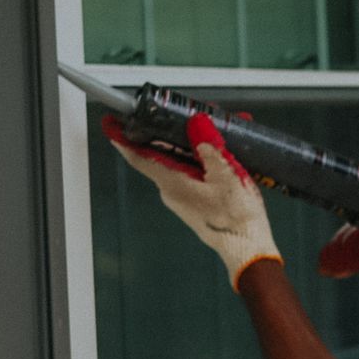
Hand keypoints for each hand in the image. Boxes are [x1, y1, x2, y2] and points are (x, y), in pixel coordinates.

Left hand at [105, 112, 281, 290]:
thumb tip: (197, 123)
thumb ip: (210, 147)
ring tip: (214, 124)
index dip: (123, 137)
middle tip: (180, 109)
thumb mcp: (227, 175)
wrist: (247, 249)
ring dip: (192, 141)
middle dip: (170, 128)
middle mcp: (171, 190)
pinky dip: (202, 155)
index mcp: (172, 183)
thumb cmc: (236, 219)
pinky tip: (221, 147)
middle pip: (160, 152)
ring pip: (179, 160)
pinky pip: (191, 170)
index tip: (111, 123)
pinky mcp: (194, 199)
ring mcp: (182, 195)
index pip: (138, 156)